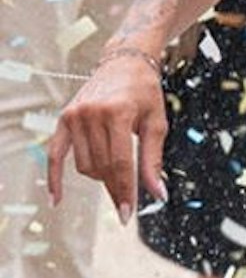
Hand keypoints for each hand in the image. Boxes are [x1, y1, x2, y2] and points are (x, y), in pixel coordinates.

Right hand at [46, 50, 168, 222]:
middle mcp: (92, 114)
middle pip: (101, 167)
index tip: (128, 215)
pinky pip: (55, 155)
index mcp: (118, 112)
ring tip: (117, 170)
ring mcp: (74, 116)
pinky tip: (57, 199)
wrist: (125, 63)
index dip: (125, 190)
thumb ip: (153, 159)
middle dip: (115, 188)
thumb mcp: (157, 122)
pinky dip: (55, 178)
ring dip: (100, 176)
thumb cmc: (146, 93)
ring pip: (84, 165)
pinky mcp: (63, 119)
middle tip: (126, 204)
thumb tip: (159, 195)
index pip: (120, 162)